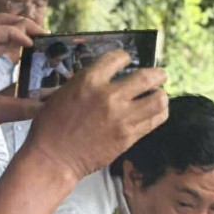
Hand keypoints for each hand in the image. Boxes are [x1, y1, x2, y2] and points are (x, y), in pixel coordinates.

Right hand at [21, 50, 168, 183]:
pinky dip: (160, 114)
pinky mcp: (129, 136)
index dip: (125, 57)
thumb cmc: (50, 125)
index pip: (117, 58)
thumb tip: (100, 80)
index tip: (128, 60)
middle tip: (161, 75)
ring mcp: (122, 117)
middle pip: (146, 77)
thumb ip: (85, 84)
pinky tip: (158, 112)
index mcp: (89, 80)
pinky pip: (154, 121)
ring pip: (157, 101)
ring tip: (160, 95)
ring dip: (162, 95)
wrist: (54, 156)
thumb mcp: (63, 93)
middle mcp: (109, 95)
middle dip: (157, 75)